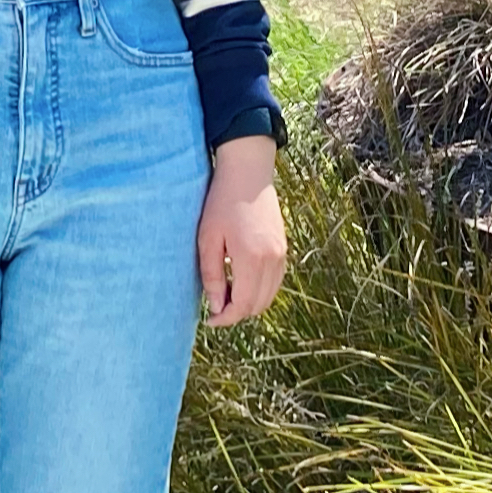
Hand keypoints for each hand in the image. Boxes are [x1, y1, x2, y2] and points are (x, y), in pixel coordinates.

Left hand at [196, 137, 286, 326]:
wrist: (247, 173)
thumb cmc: (221, 203)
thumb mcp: (208, 239)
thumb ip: (212, 276)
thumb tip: (217, 307)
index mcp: (251, 258)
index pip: (243, 305)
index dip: (226, 318)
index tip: (210, 319)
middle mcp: (272, 260)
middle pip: (258, 305)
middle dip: (237, 313)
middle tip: (215, 308)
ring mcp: (281, 254)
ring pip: (269, 296)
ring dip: (249, 303)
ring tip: (226, 294)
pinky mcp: (283, 248)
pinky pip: (275, 282)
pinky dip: (260, 290)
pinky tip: (241, 281)